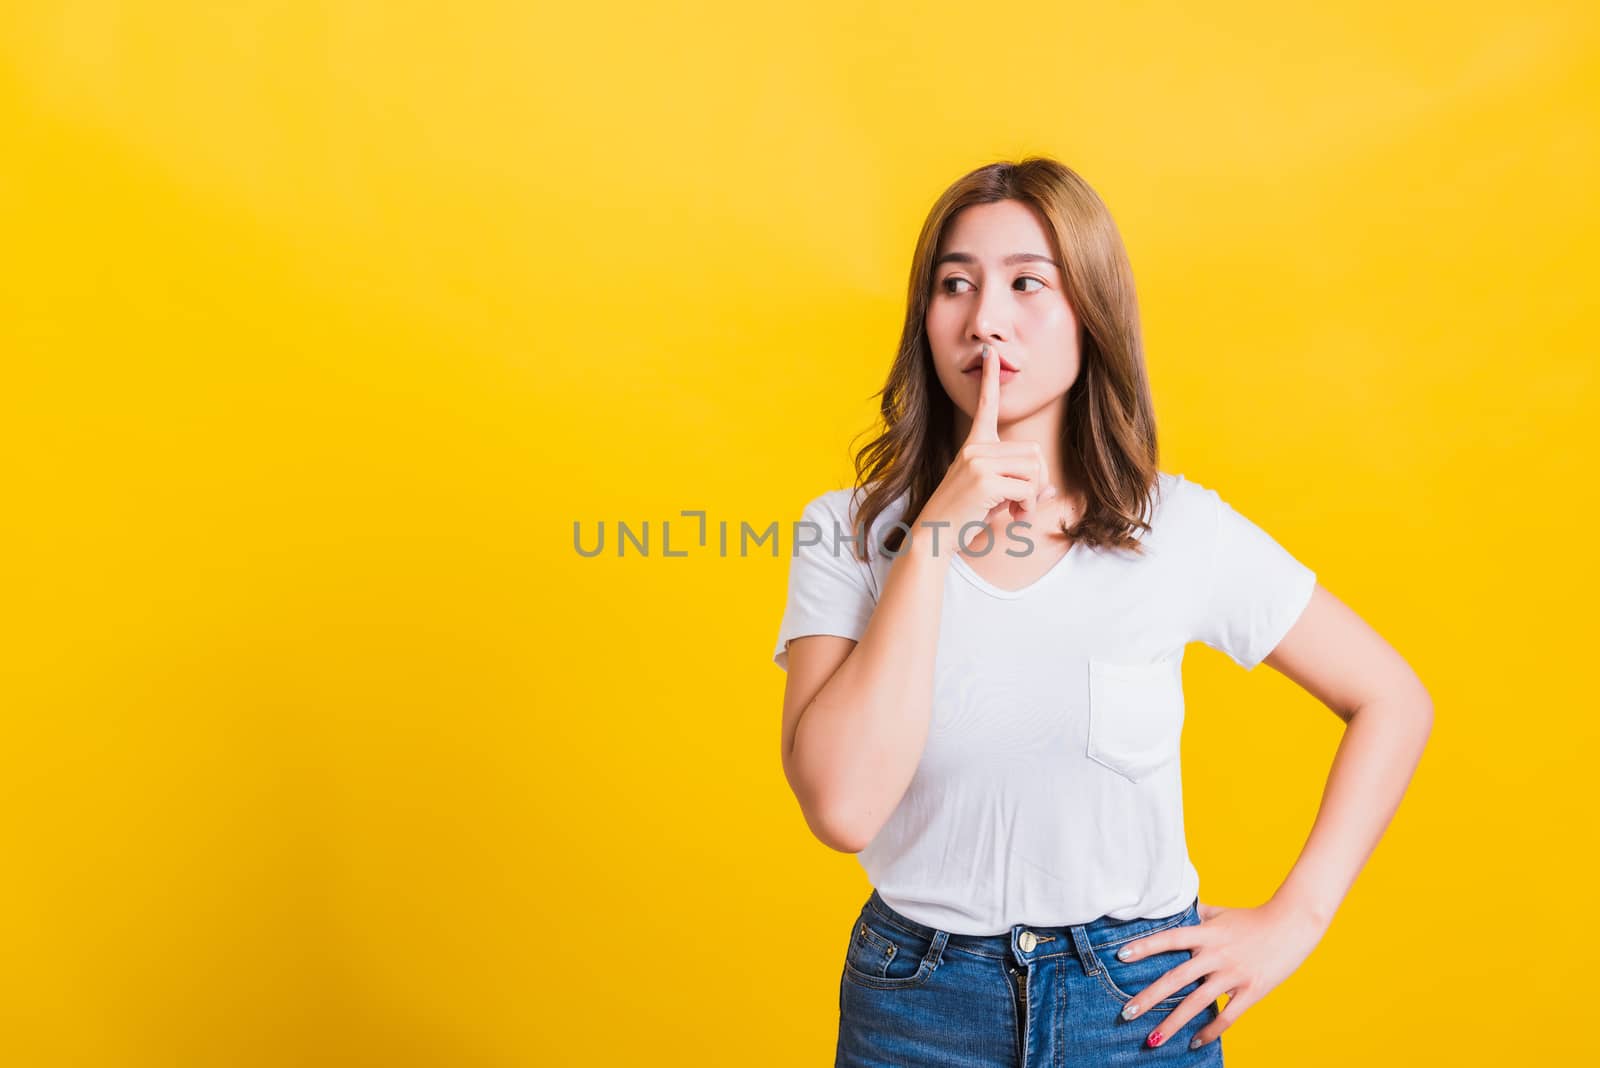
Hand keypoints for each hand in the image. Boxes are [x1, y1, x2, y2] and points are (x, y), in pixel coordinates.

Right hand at [917, 344, 1055, 548]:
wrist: (934, 536)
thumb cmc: (962, 518)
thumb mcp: (995, 497)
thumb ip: (1022, 488)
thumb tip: (1050, 489)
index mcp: (973, 446)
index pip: (985, 406)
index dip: (989, 380)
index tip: (990, 354)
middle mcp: (975, 448)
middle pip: (1033, 453)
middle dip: (1036, 482)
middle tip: (1021, 504)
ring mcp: (978, 461)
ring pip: (1034, 470)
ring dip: (1033, 497)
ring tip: (1014, 512)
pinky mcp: (984, 480)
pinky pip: (1028, 489)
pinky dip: (1028, 508)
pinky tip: (1012, 517)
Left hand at [1113, 898, 1329, 1049]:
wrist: (1292, 925)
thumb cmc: (1252, 918)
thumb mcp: (1220, 912)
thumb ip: (1195, 915)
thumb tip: (1172, 910)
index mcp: (1206, 933)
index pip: (1170, 938)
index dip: (1145, 946)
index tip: (1121, 957)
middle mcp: (1216, 955)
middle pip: (1176, 978)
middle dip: (1149, 998)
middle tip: (1126, 1013)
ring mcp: (1233, 975)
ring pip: (1197, 1003)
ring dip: (1173, 1023)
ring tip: (1152, 1040)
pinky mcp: (1251, 992)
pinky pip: (1227, 1016)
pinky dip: (1209, 1031)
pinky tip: (1193, 1043)